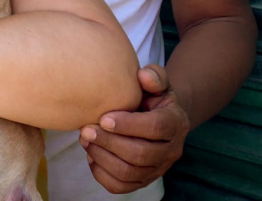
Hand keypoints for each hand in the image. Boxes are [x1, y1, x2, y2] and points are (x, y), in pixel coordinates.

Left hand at [79, 64, 189, 192]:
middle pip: (140, 154)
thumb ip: (154, 75)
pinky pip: (120, 186)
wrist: (157, 116)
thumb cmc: (152, 95)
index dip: (128, 124)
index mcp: (176, 122)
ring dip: (102, 157)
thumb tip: (143, 76)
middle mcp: (171, 150)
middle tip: (86, 129)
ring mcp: (157, 169)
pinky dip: (101, 173)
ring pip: (129, 172)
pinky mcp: (143, 180)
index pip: (156, 128)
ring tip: (85, 139)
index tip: (104, 117)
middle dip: (109, 142)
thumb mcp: (157, 81)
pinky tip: (91, 155)